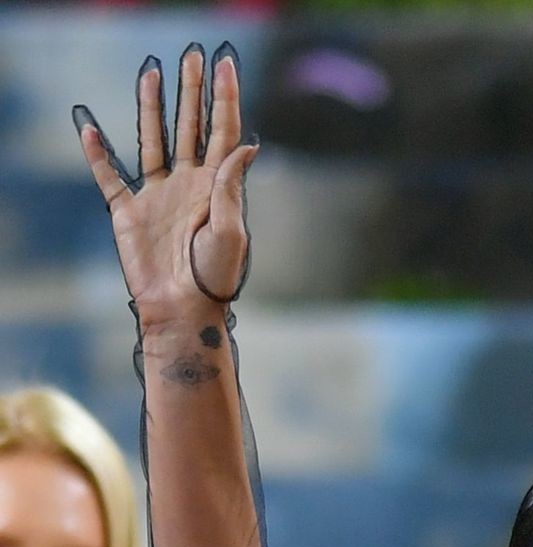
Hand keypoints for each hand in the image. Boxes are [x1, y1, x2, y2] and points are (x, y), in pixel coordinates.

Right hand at [75, 43, 256, 326]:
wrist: (183, 311)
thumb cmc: (214, 278)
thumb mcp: (231, 231)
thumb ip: (232, 186)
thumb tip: (248, 144)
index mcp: (215, 188)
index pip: (221, 132)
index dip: (224, 98)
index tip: (225, 63)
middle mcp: (187, 185)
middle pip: (188, 127)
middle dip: (190, 91)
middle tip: (191, 56)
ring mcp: (157, 196)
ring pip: (152, 140)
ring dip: (151, 107)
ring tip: (151, 73)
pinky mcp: (129, 213)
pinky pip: (110, 177)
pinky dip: (98, 154)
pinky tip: (90, 128)